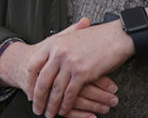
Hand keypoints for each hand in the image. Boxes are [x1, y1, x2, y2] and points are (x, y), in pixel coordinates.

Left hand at [0, 16, 133, 117]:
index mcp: (54, 43)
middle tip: (37, 108)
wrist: (117, 36)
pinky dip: (66, 104)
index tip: (30, 92)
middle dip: (38, 98)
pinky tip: (64, 109)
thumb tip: (48, 61)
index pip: (33, 66)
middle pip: (42, 81)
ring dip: (52, 105)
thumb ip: (59, 45)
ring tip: (50, 113)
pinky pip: (70, 94)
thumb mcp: (72, 36)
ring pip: (55, 90)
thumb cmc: (98, 36)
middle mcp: (58, 52)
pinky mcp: (82, 73)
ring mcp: (70, 63)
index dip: (30, 82)